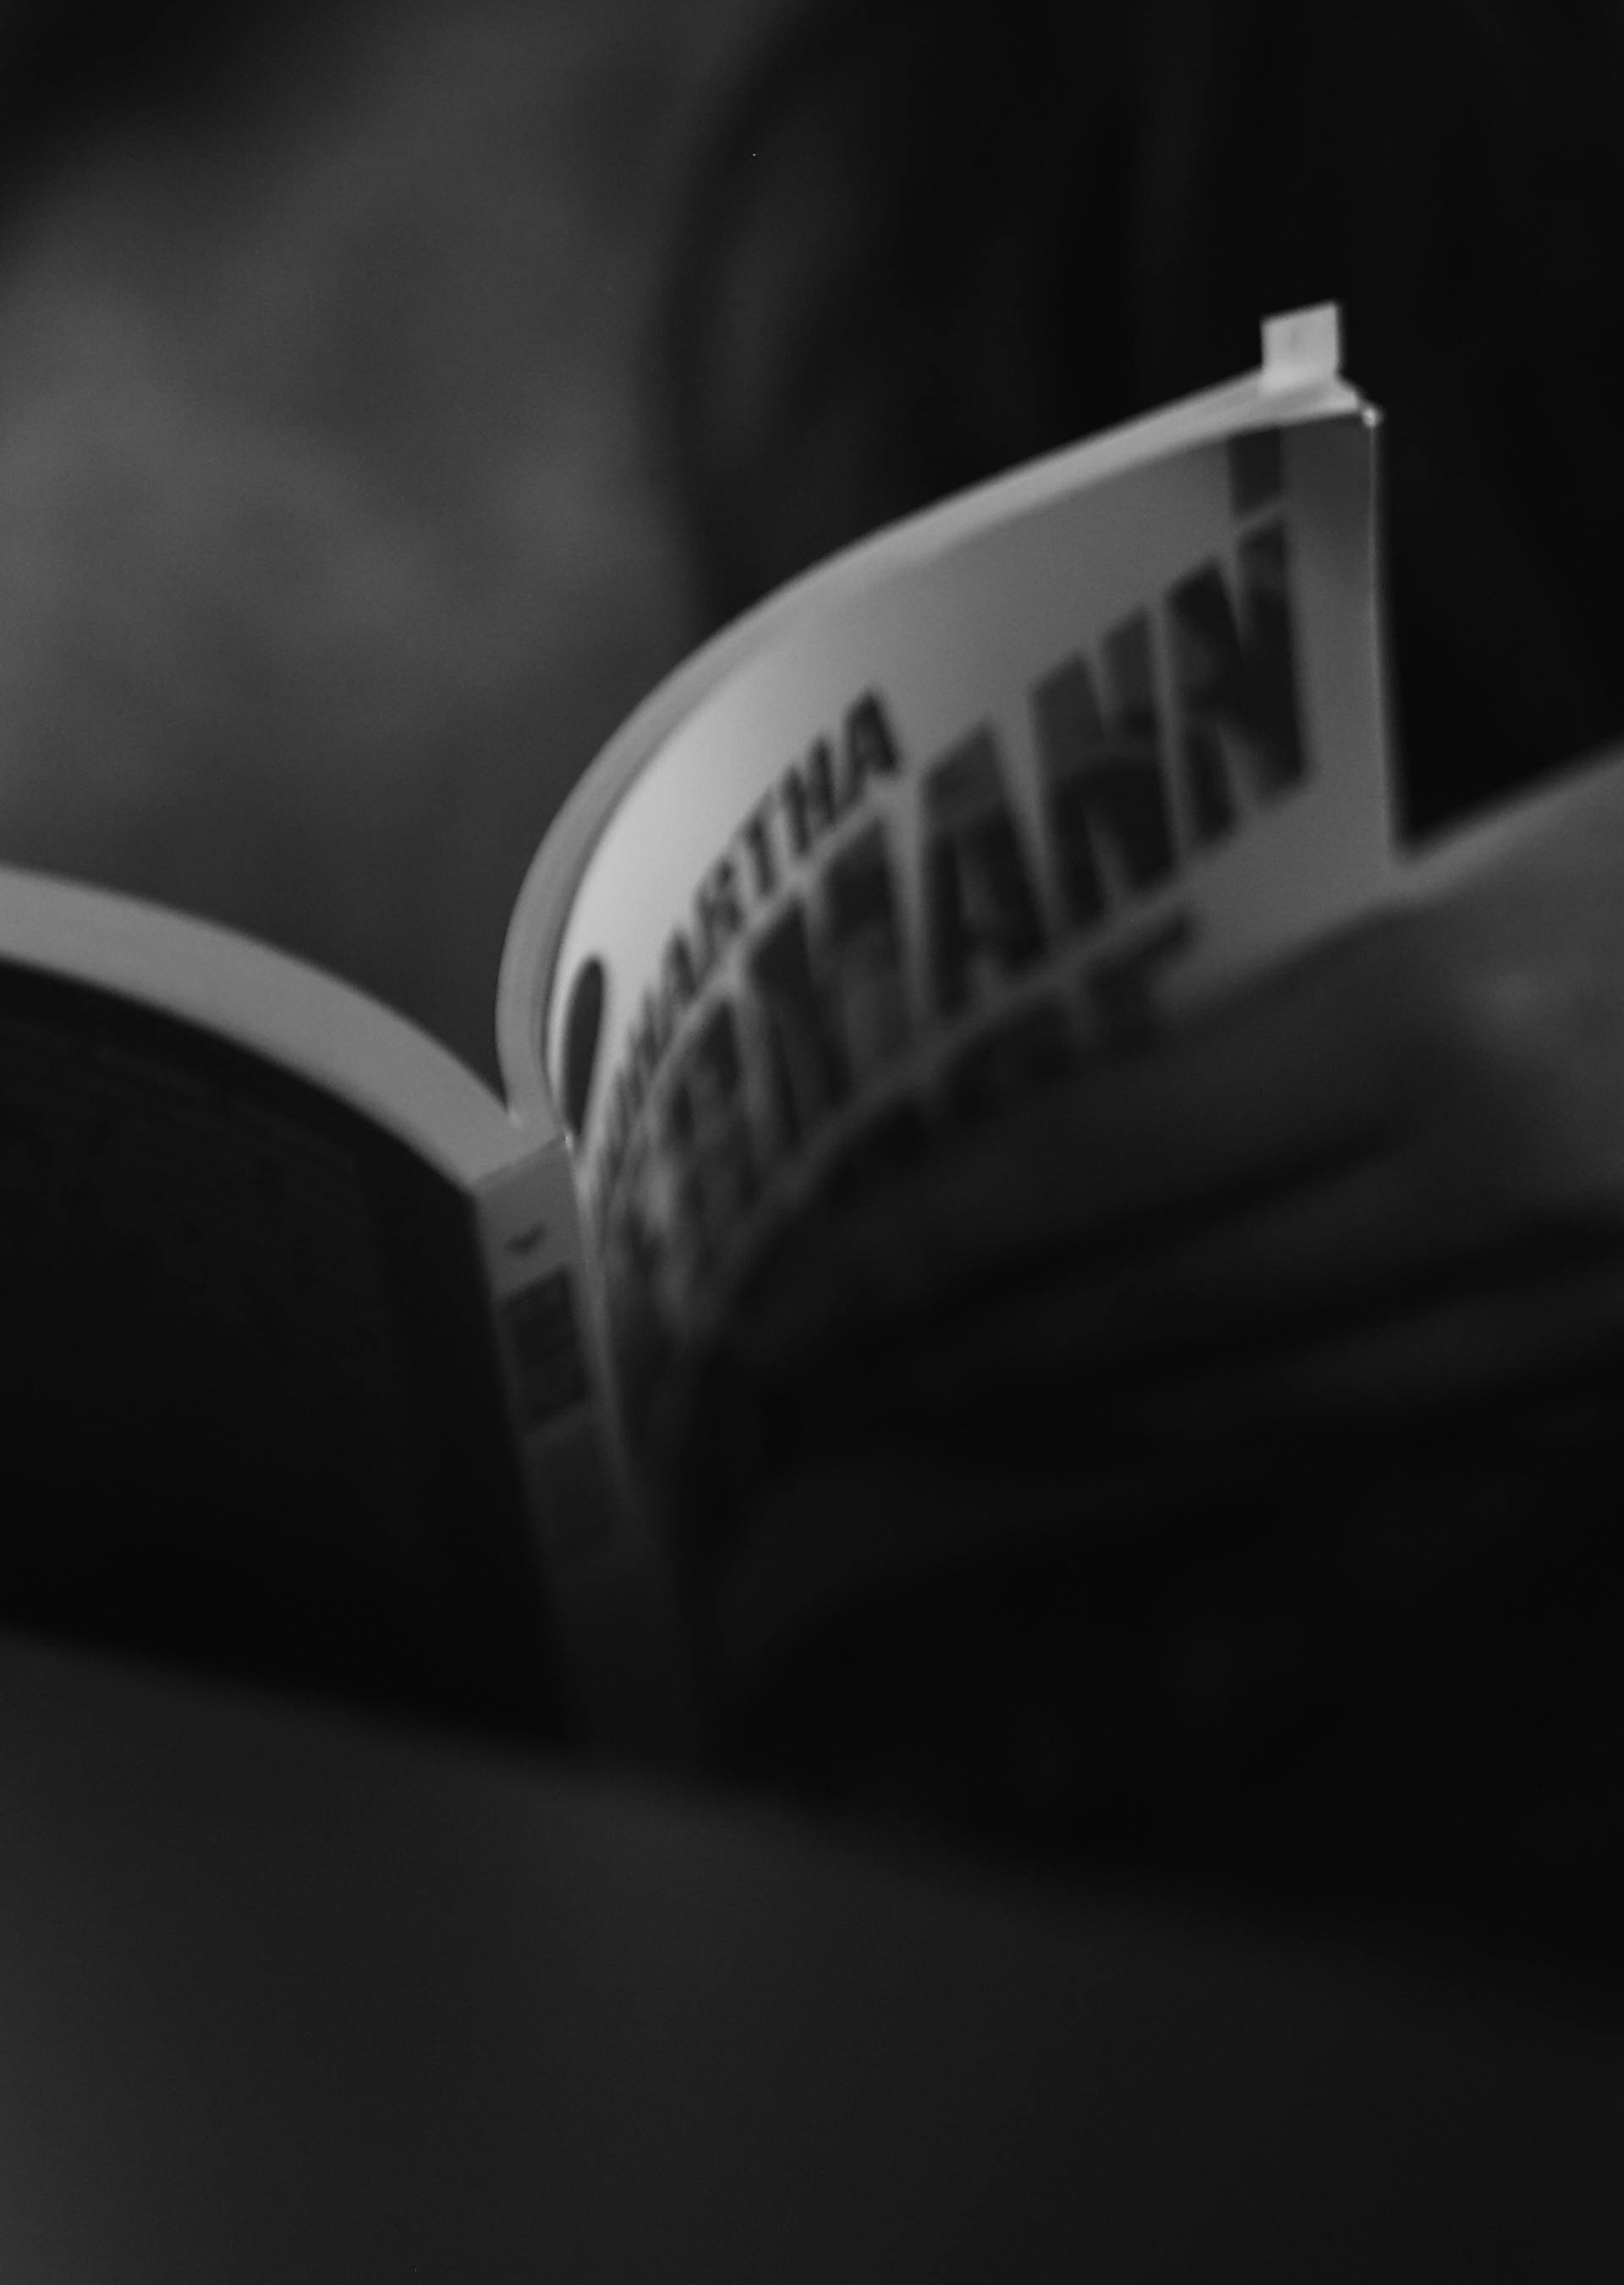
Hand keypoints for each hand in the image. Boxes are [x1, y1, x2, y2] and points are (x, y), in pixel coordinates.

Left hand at [695, 745, 1623, 1707]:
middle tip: (794, 1394)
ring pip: (1282, 1405)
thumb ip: (1302, 999)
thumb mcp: (1490, 870)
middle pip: (1163, 1320)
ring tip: (925, 1435)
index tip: (778, 1297)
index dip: (918, 1252)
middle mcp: (1510, 1183)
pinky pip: (1415, 1427)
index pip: (1094, 1168)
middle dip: (959, 1371)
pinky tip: (1142, 1451)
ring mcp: (1599, 1300)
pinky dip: (1253, 1445)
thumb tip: (1077, 1104)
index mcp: (1438, 1020)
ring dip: (1085, 1435)